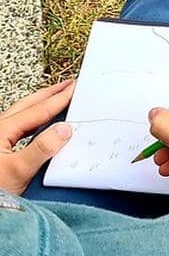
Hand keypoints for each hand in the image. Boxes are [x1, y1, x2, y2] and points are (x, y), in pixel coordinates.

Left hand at [0, 80, 74, 195]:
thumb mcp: (19, 171)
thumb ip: (42, 149)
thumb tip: (64, 129)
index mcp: (2, 130)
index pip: (38, 110)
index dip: (59, 98)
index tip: (75, 88)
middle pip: (28, 105)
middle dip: (50, 93)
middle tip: (68, 84)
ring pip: (23, 113)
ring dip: (42, 103)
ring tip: (56, 97)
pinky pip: (21, 125)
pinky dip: (35, 118)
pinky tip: (41, 123)